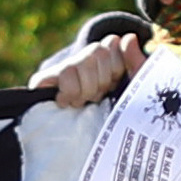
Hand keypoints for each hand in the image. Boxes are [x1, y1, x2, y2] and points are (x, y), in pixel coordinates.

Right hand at [35, 33, 151, 111]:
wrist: (84, 142)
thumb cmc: (114, 114)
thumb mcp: (133, 90)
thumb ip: (136, 62)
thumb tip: (129, 37)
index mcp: (105, 56)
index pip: (112, 42)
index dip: (116, 67)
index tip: (113, 85)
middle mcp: (82, 57)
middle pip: (98, 51)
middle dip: (102, 80)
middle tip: (96, 97)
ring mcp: (63, 67)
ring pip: (82, 62)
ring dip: (87, 89)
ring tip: (82, 102)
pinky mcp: (44, 79)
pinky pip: (66, 75)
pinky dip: (71, 92)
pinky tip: (67, 102)